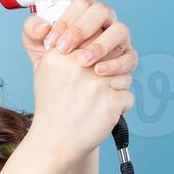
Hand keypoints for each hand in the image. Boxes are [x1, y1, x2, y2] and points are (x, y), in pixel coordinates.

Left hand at [21, 0, 137, 85]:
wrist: (66, 97)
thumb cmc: (55, 67)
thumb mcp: (38, 50)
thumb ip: (32, 33)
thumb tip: (43, 27)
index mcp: (83, 15)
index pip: (80, 5)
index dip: (66, 20)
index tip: (52, 41)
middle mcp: (103, 23)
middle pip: (101, 11)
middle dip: (81, 30)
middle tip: (64, 49)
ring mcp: (118, 40)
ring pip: (119, 30)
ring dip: (100, 45)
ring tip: (83, 61)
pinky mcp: (127, 59)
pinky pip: (129, 57)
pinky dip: (115, 63)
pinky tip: (98, 71)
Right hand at [26, 43, 134, 168]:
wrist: (54, 142)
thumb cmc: (53, 107)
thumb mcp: (44, 69)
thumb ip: (63, 45)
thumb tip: (92, 31)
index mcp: (60, 54)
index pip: (95, 36)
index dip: (99, 53)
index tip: (91, 65)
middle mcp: (77, 65)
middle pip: (113, 53)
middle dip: (110, 69)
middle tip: (95, 87)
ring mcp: (95, 83)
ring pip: (125, 75)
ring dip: (116, 89)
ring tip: (96, 103)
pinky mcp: (110, 102)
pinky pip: (128, 96)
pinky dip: (119, 108)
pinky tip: (101, 114)